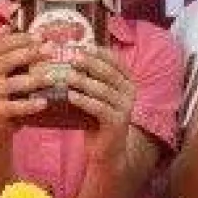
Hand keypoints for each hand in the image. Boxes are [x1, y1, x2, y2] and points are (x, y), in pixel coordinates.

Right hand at [0, 30, 48, 138]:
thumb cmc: (0, 91)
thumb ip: (1, 47)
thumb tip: (7, 25)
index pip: (3, 44)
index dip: (22, 39)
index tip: (42, 36)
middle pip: (8, 60)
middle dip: (31, 54)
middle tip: (51, 50)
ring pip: (13, 83)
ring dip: (35, 79)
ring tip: (53, 77)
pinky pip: (13, 107)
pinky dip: (29, 105)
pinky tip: (44, 102)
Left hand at [65, 48, 137, 167]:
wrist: (106, 151)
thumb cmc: (97, 120)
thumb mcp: (96, 96)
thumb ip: (90, 79)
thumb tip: (69, 58)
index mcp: (127, 82)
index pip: (116, 61)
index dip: (100, 53)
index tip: (82, 46)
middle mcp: (130, 93)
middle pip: (109, 73)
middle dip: (90, 63)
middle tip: (71, 58)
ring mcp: (125, 108)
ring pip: (103, 90)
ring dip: (83, 81)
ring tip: (66, 77)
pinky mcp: (117, 122)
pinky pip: (99, 108)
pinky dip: (83, 100)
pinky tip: (70, 96)